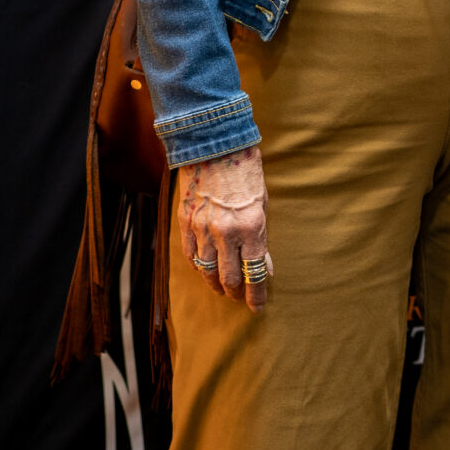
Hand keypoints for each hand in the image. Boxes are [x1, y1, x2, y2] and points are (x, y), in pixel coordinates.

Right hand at [176, 146, 271, 312]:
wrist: (213, 143)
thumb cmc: (245, 170)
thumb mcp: (262, 203)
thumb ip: (261, 238)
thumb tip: (264, 268)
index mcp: (252, 227)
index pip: (254, 273)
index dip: (256, 295)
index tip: (258, 307)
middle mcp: (226, 233)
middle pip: (229, 278)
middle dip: (236, 293)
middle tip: (240, 298)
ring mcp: (203, 228)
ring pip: (207, 272)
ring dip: (215, 285)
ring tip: (222, 289)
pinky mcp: (185, 222)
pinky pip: (190, 255)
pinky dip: (198, 267)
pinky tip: (204, 270)